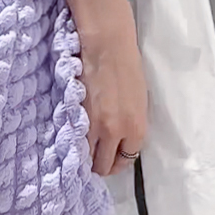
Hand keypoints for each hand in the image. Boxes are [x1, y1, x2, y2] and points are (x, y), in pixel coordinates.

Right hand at [81, 19, 147, 176]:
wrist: (108, 48)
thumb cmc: (128, 68)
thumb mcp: (140, 103)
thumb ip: (131, 126)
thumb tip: (122, 141)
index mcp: (137, 129)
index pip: (127, 160)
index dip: (118, 162)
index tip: (113, 159)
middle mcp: (117, 133)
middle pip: (105, 165)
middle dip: (102, 166)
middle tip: (96, 159)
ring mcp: (94, 127)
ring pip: (87, 158)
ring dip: (86, 158)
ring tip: (84, 151)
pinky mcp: (77, 117)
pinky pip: (75, 142)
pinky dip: (74, 145)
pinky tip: (75, 139)